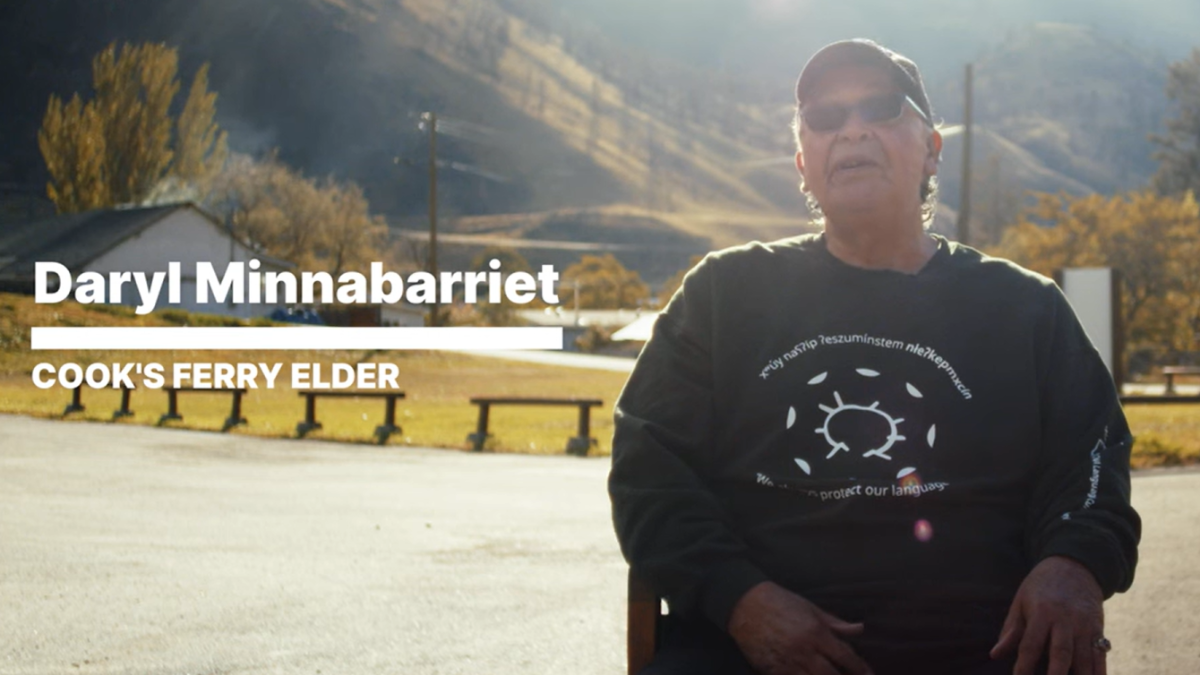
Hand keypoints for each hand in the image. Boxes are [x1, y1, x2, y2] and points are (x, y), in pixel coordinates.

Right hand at [727, 581, 872, 674]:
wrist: (744, 604)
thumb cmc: (780, 602)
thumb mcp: (810, 608)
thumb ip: (835, 623)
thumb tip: (859, 629)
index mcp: (816, 632)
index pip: (845, 656)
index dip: (860, 668)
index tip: (868, 674)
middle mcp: (804, 650)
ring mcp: (787, 663)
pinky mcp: (772, 671)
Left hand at [990, 556, 1106, 674]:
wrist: (1073, 566)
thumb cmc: (1040, 586)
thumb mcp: (1021, 601)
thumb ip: (1010, 630)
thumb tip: (994, 654)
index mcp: (1041, 612)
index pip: (1031, 644)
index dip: (1024, 665)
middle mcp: (1065, 620)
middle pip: (1061, 653)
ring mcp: (1084, 625)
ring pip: (1084, 658)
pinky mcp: (1098, 629)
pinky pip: (1100, 656)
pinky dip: (1100, 672)